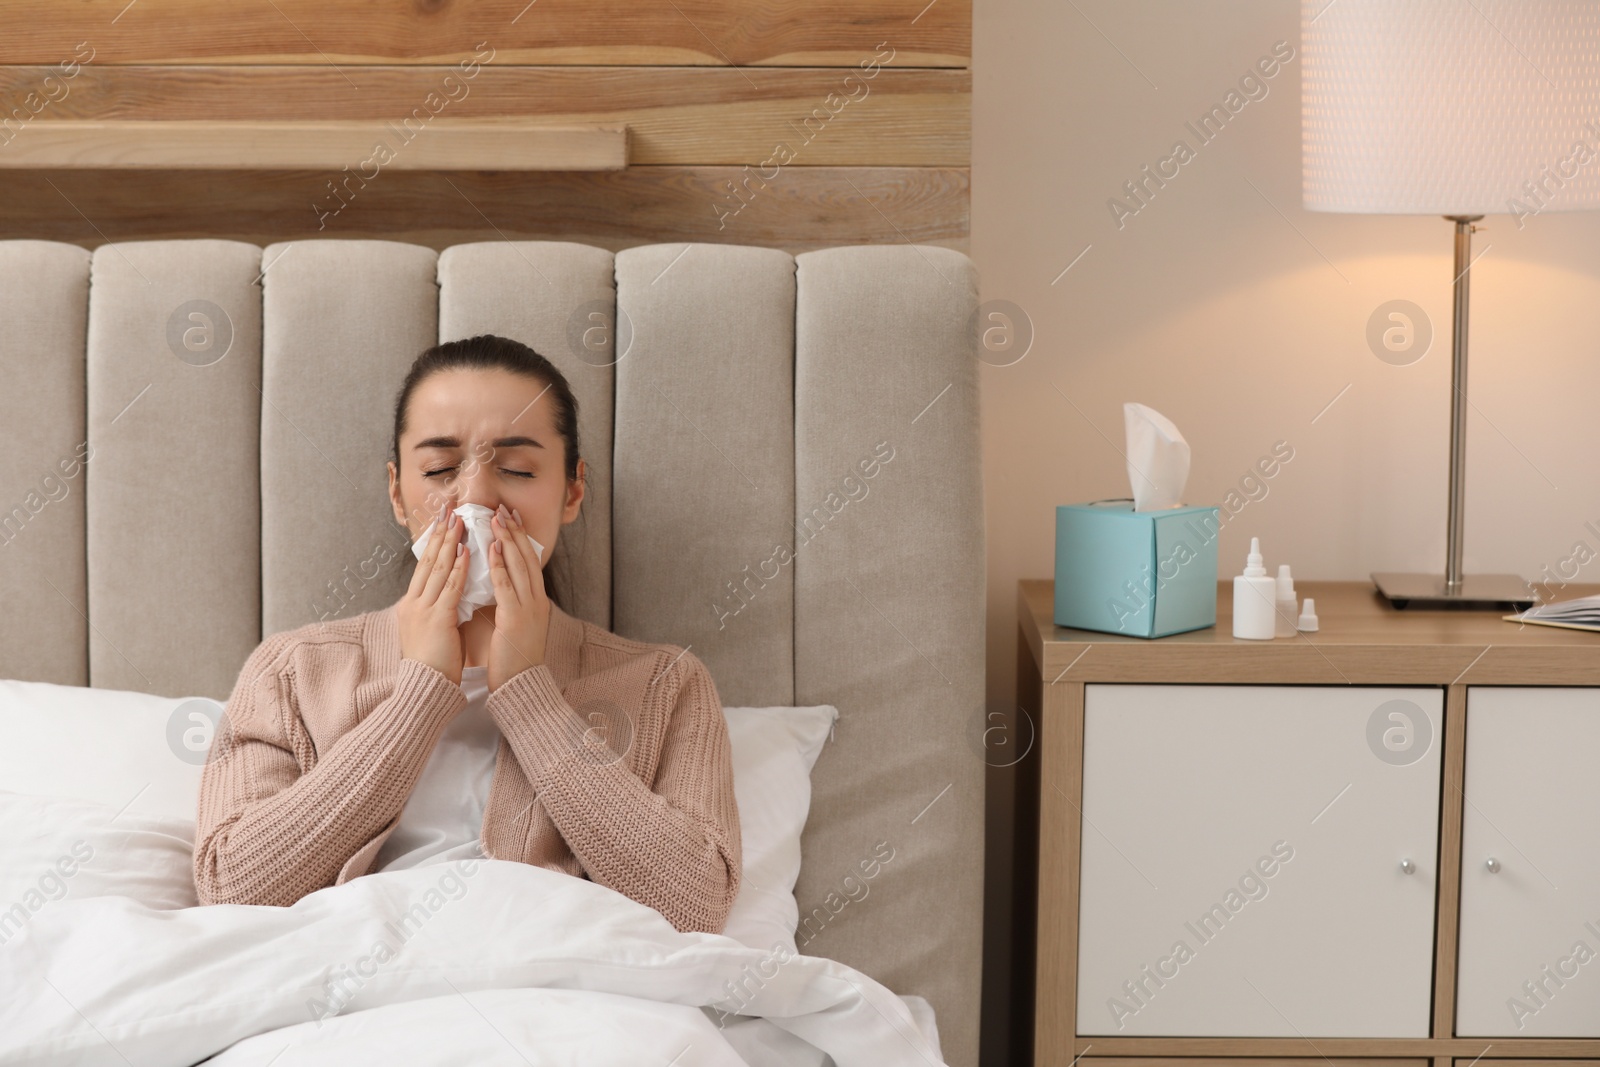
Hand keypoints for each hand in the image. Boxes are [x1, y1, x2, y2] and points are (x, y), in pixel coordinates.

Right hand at [397, 504, 466, 685]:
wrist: (424, 689)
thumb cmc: (433, 664)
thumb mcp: (433, 630)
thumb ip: (440, 609)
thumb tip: (453, 593)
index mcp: (412, 605)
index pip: (424, 567)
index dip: (434, 543)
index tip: (442, 522)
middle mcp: (413, 603)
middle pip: (427, 560)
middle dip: (440, 533)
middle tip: (449, 509)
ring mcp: (422, 609)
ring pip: (437, 568)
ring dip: (450, 542)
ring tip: (459, 520)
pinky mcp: (436, 619)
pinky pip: (450, 587)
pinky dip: (459, 567)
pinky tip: (467, 551)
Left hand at [486, 503, 550, 692]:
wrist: (521, 685)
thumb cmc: (513, 661)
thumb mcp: (515, 626)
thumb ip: (508, 604)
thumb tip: (493, 585)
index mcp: (536, 602)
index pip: (530, 563)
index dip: (520, 539)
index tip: (511, 519)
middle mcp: (536, 601)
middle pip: (527, 558)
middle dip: (514, 531)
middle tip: (504, 509)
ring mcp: (529, 608)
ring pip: (519, 566)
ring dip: (507, 540)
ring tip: (497, 519)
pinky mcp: (516, 618)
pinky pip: (507, 586)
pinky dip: (500, 566)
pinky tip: (492, 549)